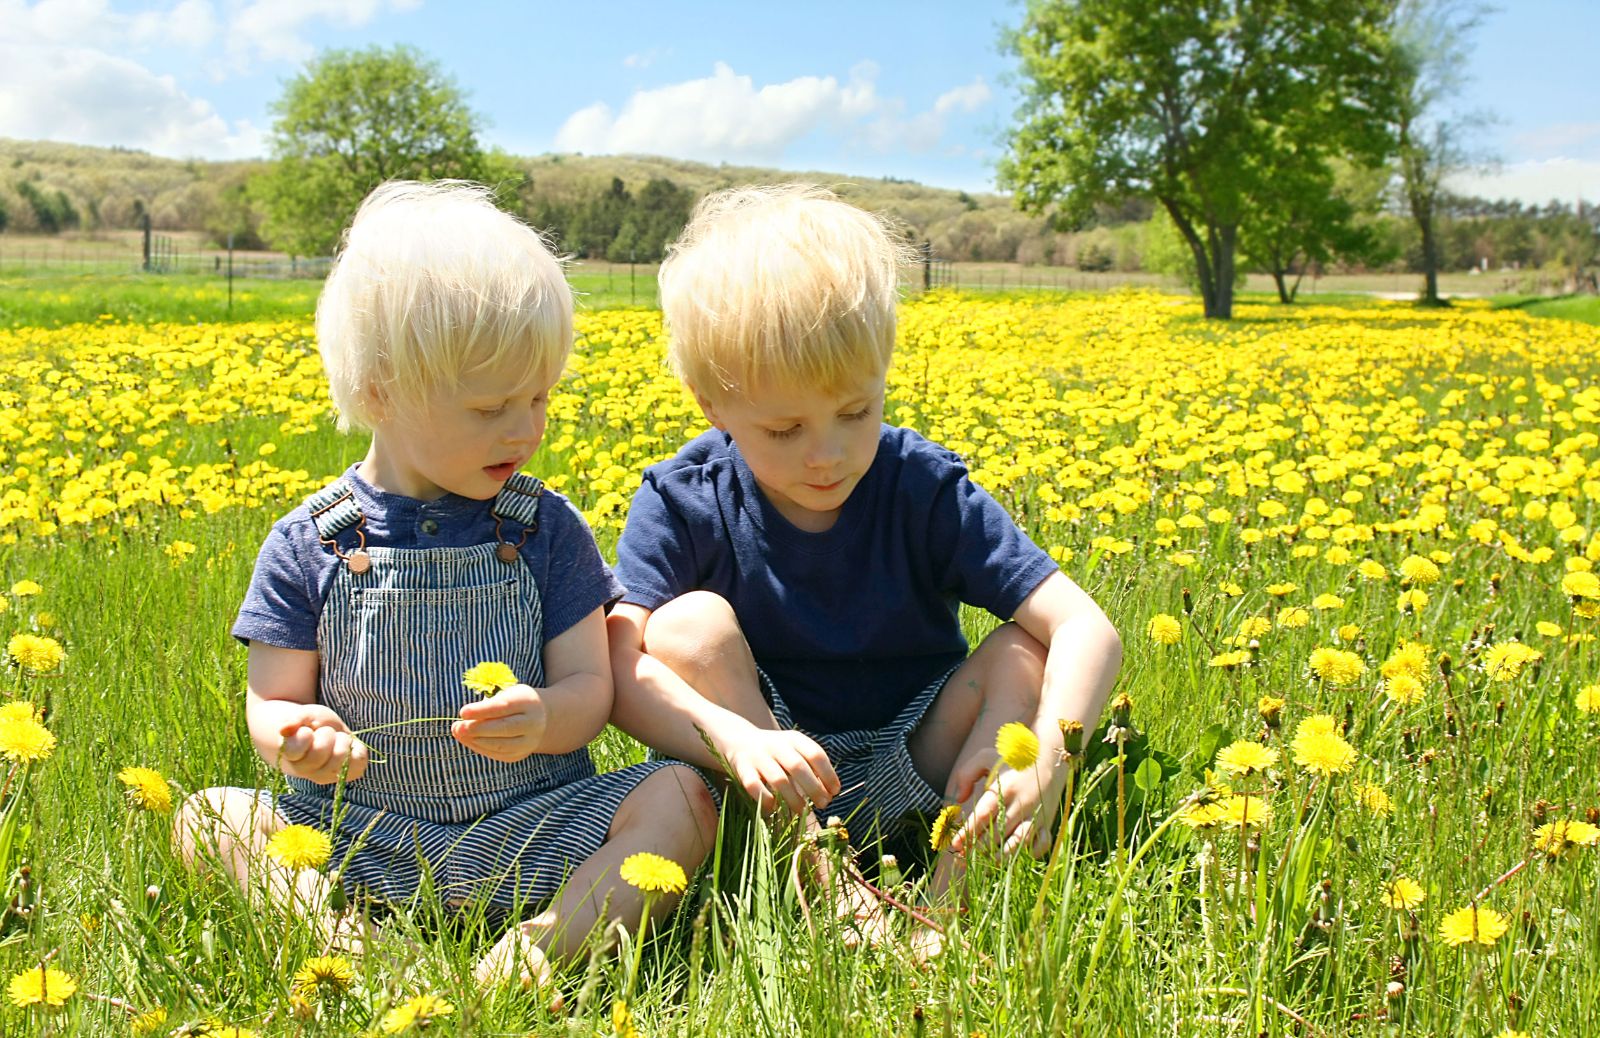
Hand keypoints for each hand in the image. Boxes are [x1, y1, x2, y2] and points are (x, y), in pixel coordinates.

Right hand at [277, 705, 367, 784]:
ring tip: (336, 739)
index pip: (296, 749)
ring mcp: (325, 775)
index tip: (307, 730)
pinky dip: (358, 750)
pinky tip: (348, 746)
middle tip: (324, 732)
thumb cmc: (309, 724)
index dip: (304, 736)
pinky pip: (358, 765)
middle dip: (326, 734)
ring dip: (342, 741)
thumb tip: (284, 730)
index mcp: (290, 754)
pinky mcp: (345, 775)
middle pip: (321, 751)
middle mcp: (306, 770)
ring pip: (340, 759)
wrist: (320, 736)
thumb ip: (296, 719)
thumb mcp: (305, 714)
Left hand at [453, 684, 547, 762]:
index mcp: (528, 702)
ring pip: (501, 745)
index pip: (504, 707)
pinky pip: (498, 754)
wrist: (541, 718)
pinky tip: (469, 740)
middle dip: (477, 729)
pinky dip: (480, 748)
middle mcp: (533, 723)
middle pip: (504, 728)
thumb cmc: (516, 702)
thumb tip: (465, 718)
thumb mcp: (506, 695)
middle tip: (457, 727)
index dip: (482, 710)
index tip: (463, 712)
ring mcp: (529, 742)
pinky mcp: (520, 754)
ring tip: (458, 733)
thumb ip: (489, 705)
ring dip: (475, 741)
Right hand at [721, 727, 840, 815]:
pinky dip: (766, 800)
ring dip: (794, 799)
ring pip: (778, 780)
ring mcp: (758, 757)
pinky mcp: (742, 769)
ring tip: (803, 811)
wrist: (739, 740)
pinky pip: (754, 787)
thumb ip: (811, 766)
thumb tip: (830, 792)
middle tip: (824, 804)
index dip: (828, 774)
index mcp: (793, 739)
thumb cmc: (776, 752)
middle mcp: (776, 745)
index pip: (815, 754)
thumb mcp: (795, 750)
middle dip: (814, 788)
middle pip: (798, 767)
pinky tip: (774, 807)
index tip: (835, 791)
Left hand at [950, 754, 1061, 856]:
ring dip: (1000, 858)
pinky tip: (1012, 859)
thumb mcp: (986, 757)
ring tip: (982, 866)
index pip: (983, 815)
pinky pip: (1041, 845)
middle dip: (977, 849)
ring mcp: (1037, 815)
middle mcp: (1022, 803)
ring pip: (1019, 844)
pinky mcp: (1048, 823)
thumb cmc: (1011, 759)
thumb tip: (959, 799)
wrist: (1050, 757)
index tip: (954, 845)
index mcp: (1005, 787)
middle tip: (960, 860)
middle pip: (998, 833)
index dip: (968, 833)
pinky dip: (1028, 855)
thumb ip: (966, 774)